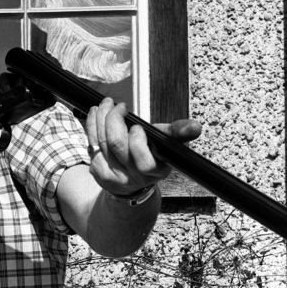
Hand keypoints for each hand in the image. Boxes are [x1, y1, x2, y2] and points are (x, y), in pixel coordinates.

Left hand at [85, 99, 201, 197]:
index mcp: (155, 172)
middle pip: (117, 144)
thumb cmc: (151, 157)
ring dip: (102, 117)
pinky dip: (91, 125)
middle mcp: (133, 177)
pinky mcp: (98, 171)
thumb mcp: (167, 145)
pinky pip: (91, 144)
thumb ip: (179, 132)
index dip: (137, 141)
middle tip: (118, 106)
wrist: (132, 183)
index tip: (138, 126)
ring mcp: (113, 176)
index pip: (144, 161)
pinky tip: (96, 114)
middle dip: (115, 119)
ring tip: (107, 105)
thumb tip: (195, 127)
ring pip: (102, 141)